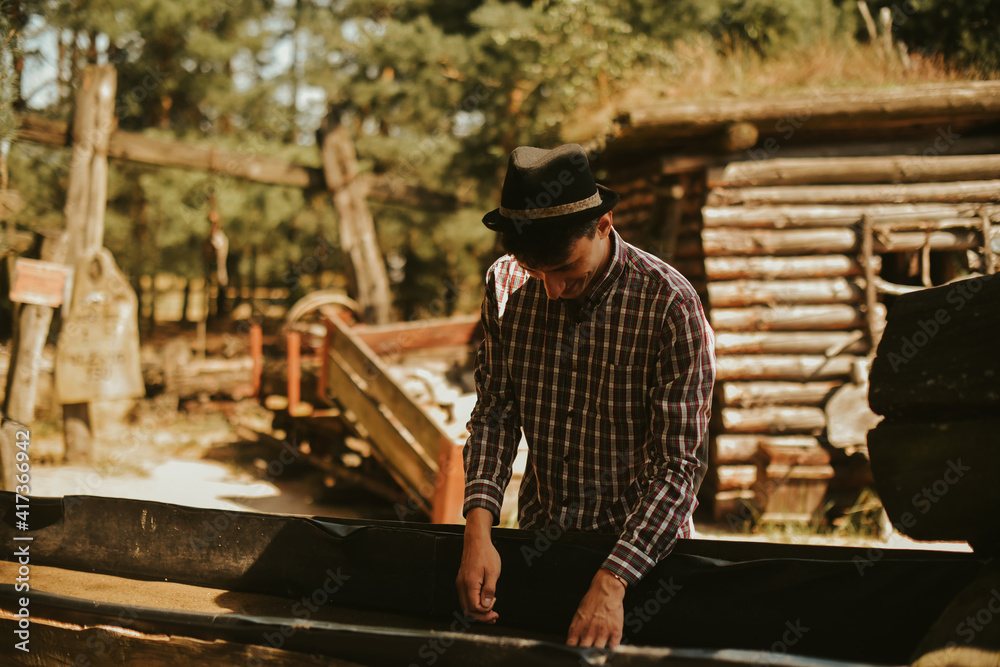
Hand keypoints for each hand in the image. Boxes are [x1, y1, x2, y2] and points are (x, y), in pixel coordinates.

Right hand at [455, 507, 500, 622]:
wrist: (476, 541)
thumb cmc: (486, 554)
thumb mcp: (493, 572)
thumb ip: (489, 590)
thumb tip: (486, 606)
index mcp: (469, 583)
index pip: (474, 607)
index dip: (485, 612)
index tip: (496, 609)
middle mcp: (461, 585)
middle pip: (468, 610)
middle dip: (481, 617)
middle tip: (494, 617)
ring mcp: (460, 583)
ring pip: (466, 605)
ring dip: (478, 612)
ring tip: (491, 613)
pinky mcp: (462, 581)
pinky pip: (466, 598)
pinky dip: (474, 604)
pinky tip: (484, 603)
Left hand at [566, 568, 625, 648]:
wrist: (606, 590)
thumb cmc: (592, 600)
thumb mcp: (579, 614)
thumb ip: (577, 629)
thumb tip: (574, 641)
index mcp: (578, 627)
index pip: (572, 646)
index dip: (574, 652)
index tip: (577, 653)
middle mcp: (589, 632)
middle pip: (586, 651)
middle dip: (587, 656)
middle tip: (589, 656)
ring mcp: (602, 632)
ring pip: (599, 652)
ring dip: (599, 654)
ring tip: (600, 654)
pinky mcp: (615, 631)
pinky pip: (613, 647)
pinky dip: (611, 650)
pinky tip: (610, 649)